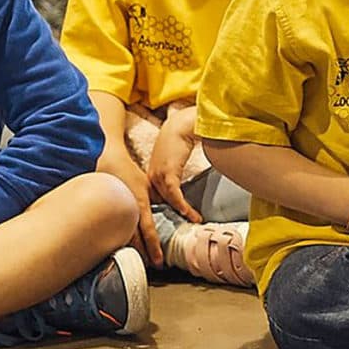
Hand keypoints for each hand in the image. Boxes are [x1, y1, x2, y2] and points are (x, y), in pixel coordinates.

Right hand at [101, 147, 162, 262]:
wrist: (108, 163)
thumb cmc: (131, 175)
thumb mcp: (149, 186)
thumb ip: (159, 200)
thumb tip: (172, 210)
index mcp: (140, 205)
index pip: (148, 231)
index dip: (153, 247)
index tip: (159, 261)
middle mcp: (127, 212)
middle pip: (135, 240)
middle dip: (144, 254)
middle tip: (153, 267)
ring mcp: (114, 214)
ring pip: (123, 238)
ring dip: (133, 251)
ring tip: (141, 262)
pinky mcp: (106, 215)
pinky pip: (113, 232)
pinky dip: (120, 242)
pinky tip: (124, 251)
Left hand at [147, 103, 202, 222]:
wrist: (181, 125)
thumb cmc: (179, 136)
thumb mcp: (173, 156)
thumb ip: (174, 167)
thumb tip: (182, 176)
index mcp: (153, 173)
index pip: (156, 197)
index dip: (164, 208)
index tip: (175, 218)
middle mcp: (152, 176)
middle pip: (160, 201)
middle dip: (172, 213)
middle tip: (184, 222)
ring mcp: (158, 175)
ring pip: (168, 200)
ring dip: (182, 211)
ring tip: (195, 219)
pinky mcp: (168, 173)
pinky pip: (174, 194)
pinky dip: (182, 205)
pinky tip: (191, 213)